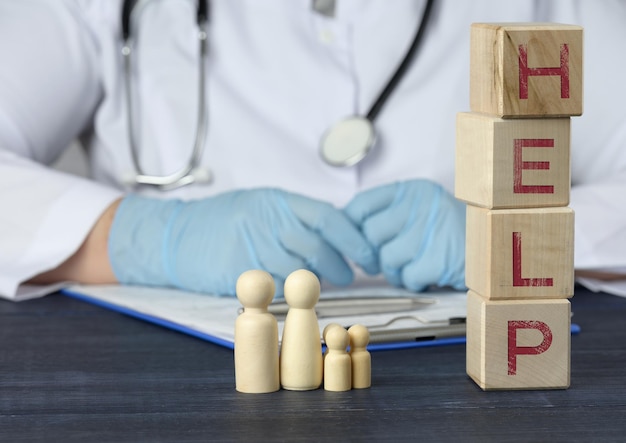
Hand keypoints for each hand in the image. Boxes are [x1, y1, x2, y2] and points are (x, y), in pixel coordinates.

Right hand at [108, 189, 378, 294]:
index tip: (368, 253)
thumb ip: (296, 215)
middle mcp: (267, 222)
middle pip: (317, 246)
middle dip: (341, 264)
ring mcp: (252, 248)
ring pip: (299, 269)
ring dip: (318, 282)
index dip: (354, 238)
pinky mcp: (240, 273)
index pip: (328, 217)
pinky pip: (275, 286)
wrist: (178, 236)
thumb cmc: (225, 220)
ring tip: (327, 285)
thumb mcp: (262, 204)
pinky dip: (291, 291)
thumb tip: (339, 229)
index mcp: (278, 201)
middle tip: (350, 274)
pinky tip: (295, 292)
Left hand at [345, 180, 465, 290]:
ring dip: (396, 271)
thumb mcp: (420, 211)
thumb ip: (387, 216)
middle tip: (387, 261)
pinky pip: (407, 276)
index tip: (355, 242)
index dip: (351, 227)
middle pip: (369, 234)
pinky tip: (429, 274)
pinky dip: (414, 281)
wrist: (496, 248)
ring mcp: (431, 232)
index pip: (361, 204)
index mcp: (412, 191)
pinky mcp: (440, 259)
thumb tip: (347, 234)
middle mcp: (420, 206)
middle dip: (373, 254)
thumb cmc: (451, 233)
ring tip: (414, 267)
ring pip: (386, 259)